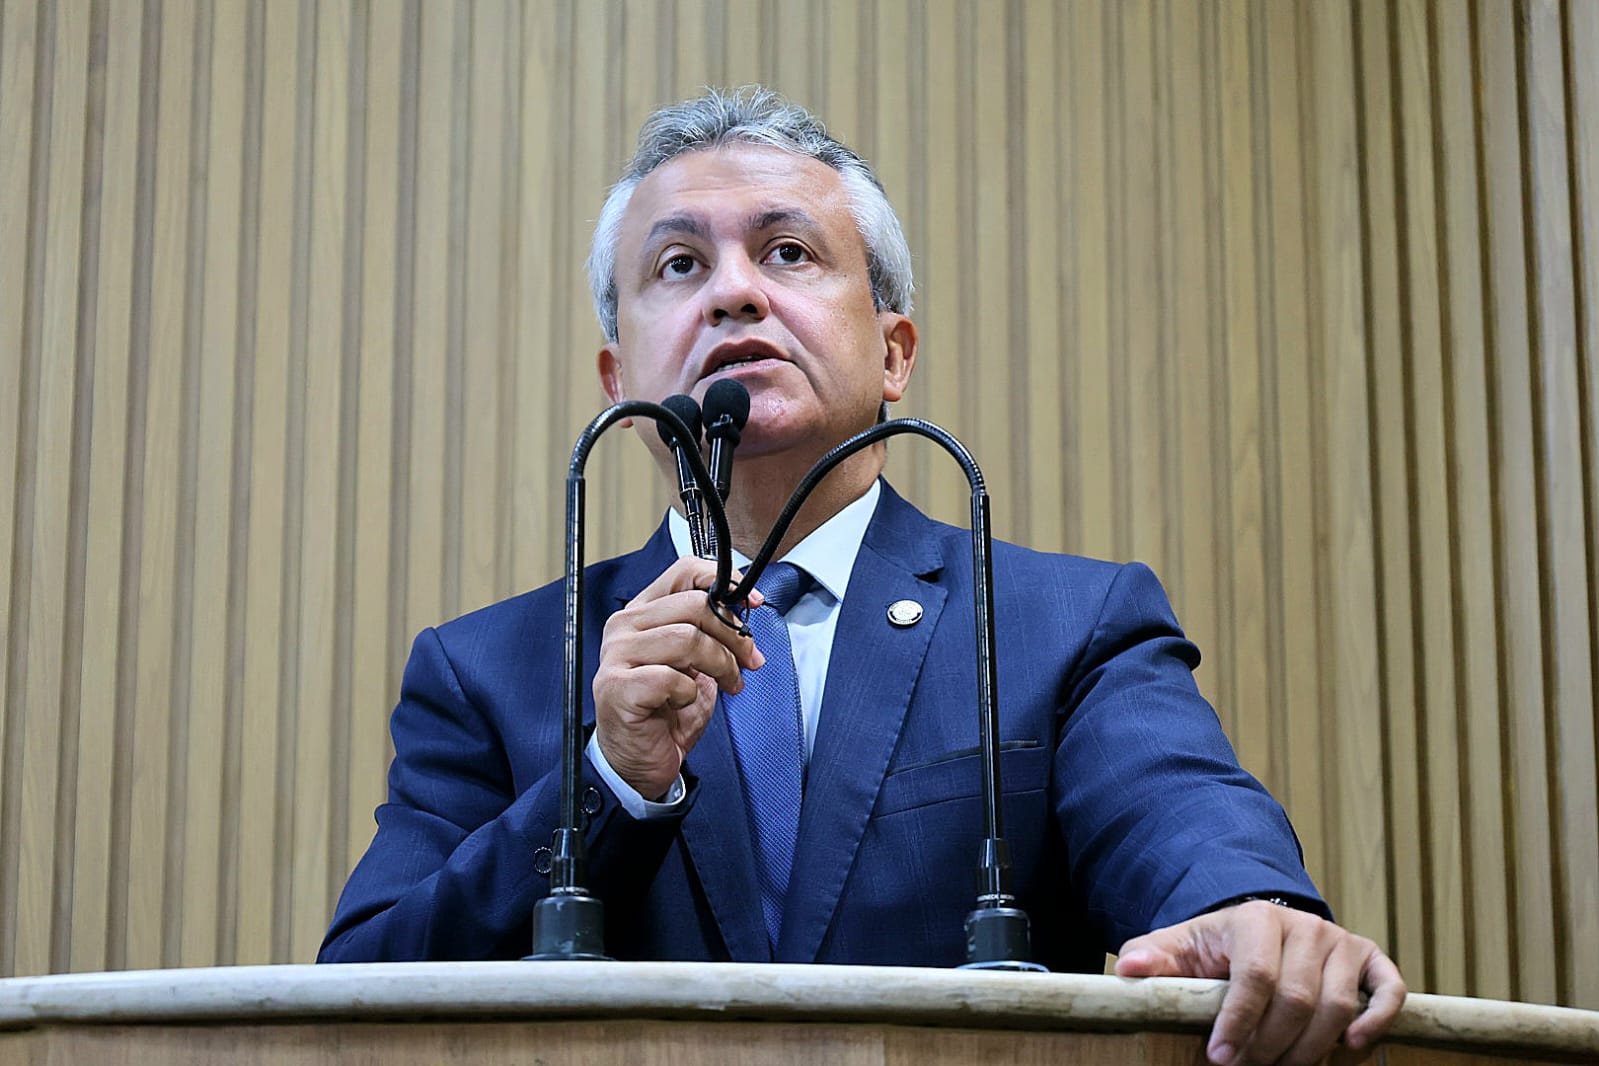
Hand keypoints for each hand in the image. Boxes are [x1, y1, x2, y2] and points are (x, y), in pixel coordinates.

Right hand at [592, 558, 763, 799]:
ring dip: (721, 664)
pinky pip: (671, 678)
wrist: (639, 762)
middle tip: (749, 660)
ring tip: (729, 684)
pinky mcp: (618, 688)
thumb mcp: (696, 662)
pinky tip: (683, 703)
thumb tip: (747, 605)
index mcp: (643, 612)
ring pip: (688, 639)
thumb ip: (711, 630)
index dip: (723, 582)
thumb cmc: (666, 711)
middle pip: (694, 606)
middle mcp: (625, 627)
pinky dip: (689, 693)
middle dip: (734, 634)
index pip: (683, 572)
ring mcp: (617, 656)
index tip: (752, 604)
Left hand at [1114, 900, 1405, 1064]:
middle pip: (1298, 998)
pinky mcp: (1370, 958)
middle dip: (1271, 1045)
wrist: (1258, 930)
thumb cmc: (1215, 947)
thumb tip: (1127, 970)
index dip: (1239, 1022)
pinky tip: (1354, 1047)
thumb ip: (1152, 958)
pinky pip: (1389, 989)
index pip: (1255, 976)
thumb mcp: (1179, 948)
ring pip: (1339, 1004)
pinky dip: (1378, 1019)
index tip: (1219, 1057)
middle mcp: (1305, 926)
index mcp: (1256, 918)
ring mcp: (1341, 942)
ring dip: (1311, 1048)